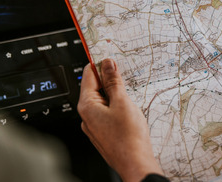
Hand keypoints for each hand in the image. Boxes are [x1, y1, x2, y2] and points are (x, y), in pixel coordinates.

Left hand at [78, 58, 162, 181]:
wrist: (135, 163)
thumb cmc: (128, 138)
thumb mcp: (122, 102)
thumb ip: (113, 81)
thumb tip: (107, 64)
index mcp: (87, 105)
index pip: (88, 75)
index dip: (100, 64)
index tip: (111, 57)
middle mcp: (87, 116)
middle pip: (95, 87)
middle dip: (110, 80)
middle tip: (125, 77)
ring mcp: (94, 126)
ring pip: (103, 101)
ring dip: (115, 94)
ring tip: (129, 97)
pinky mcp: (103, 133)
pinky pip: (107, 113)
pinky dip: (117, 107)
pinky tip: (129, 111)